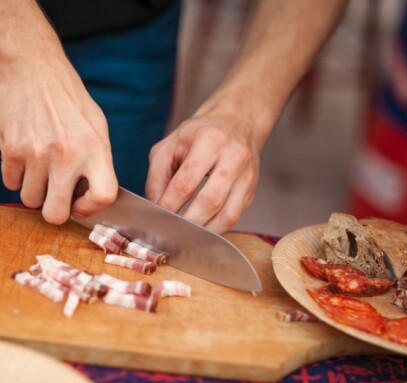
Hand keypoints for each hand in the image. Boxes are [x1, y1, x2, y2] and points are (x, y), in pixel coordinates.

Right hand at [0, 56, 117, 224]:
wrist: (31, 66)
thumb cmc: (66, 96)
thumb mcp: (95, 124)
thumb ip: (97, 160)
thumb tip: (92, 196)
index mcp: (94, 147)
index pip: (104, 195)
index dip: (91, 208)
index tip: (80, 204)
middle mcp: (67, 154)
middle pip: (56, 213)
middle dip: (53, 210)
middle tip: (53, 196)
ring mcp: (37, 153)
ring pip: (29, 200)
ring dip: (32, 189)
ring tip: (38, 167)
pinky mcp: (11, 149)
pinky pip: (10, 183)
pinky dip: (15, 175)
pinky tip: (23, 155)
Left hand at [145, 112, 258, 232]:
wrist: (237, 123)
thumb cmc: (200, 134)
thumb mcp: (171, 144)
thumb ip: (157, 174)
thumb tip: (154, 204)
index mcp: (210, 141)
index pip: (186, 182)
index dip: (169, 204)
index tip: (157, 216)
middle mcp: (233, 158)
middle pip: (210, 201)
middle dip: (186, 222)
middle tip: (169, 231)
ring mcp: (247, 176)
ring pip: (227, 215)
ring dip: (203, 231)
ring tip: (184, 236)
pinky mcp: (251, 191)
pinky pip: (234, 217)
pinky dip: (215, 229)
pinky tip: (200, 230)